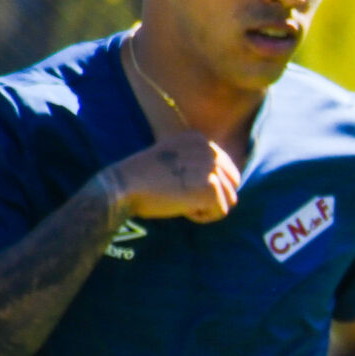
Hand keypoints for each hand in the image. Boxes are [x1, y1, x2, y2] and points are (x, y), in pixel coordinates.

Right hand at [108, 129, 239, 222]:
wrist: (122, 186)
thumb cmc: (142, 180)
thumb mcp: (173, 161)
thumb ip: (198, 165)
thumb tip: (229, 183)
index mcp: (199, 139)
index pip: (225, 169)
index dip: (205, 186)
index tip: (178, 185)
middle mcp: (209, 149)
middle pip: (232, 184)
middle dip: (211, 197)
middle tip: (181, 195)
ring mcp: (211, 167)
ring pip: (229, 199)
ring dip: (206, 207)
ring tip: (180, 200)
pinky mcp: (211, 187)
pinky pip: (221, 212)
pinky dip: (202, 216)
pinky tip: (182, 207)